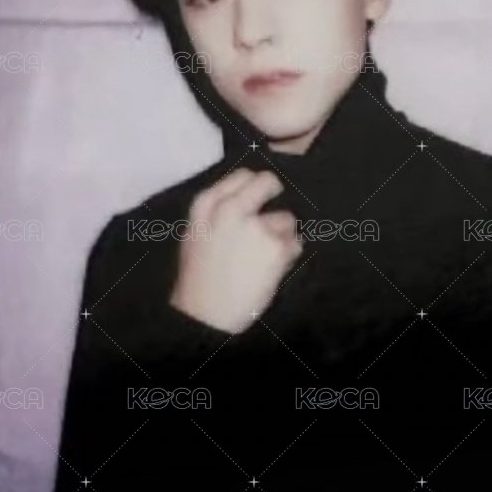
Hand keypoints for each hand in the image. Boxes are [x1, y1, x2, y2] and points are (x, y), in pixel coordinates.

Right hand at [169, 168, 302, 333]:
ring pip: (286, 219)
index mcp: (207, 206)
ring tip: (262, 260)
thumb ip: (217, 214)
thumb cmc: (198, 280)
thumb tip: (247, 199)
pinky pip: (295, 244)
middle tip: (273, 213)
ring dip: (281, 237)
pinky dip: (288, 256)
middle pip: (267, 182)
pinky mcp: (276, 248)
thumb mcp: (195, 236)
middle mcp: (232, 209)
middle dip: (275, 193)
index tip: (259, 195)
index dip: (254, 185)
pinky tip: (271, 271)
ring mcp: (256, 227)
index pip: (241, 176)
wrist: (206, 315)